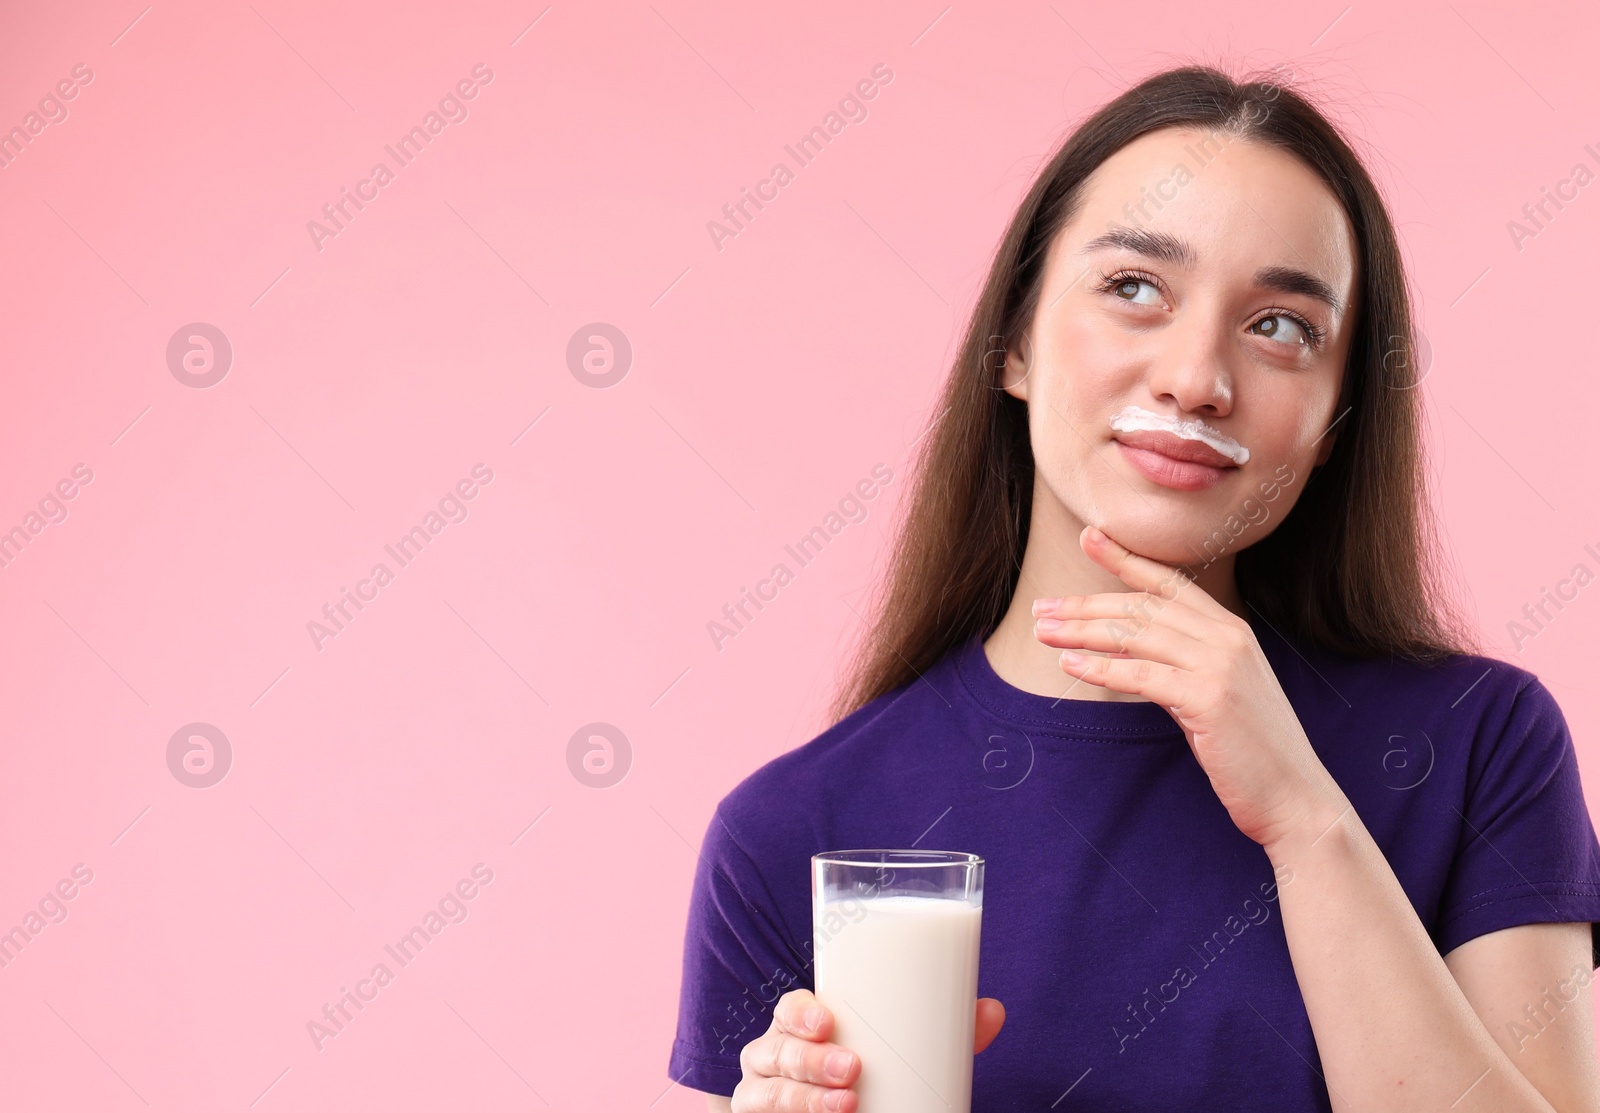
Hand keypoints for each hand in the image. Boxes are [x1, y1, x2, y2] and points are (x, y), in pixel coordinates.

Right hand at [733, 988, 1005, 1111]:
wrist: (833, 1112)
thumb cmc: (864, 1072)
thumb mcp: (892, 1053)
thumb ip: (941, 1034)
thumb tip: (993, 1011)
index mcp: (799, 1027)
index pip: (788, 1009)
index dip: (801, 1013)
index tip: (828, 1021)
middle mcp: (773, 1058)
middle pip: (779, 1052)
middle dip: (811, 1061)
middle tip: (853, 1070)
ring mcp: (765, 1096)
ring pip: (772, 1095)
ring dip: (807, 1100)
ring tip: (848, 1105)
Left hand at [1030, 524, 1341, 849]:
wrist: (1294, 797)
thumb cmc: (1249, 751)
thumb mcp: (1214, 693)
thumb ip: (1179, 666)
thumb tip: (1127, 656)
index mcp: (1231, 630)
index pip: (1169, 582)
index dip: (1126, 558)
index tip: (1089, 536)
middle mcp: (1228, 638)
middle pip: (1142, 606)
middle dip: (1086, 604)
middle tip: (1041, 608)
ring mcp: (1221, 665)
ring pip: (1136, 634)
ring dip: (1082, 632)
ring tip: (1043, 633)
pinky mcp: (1210, 697)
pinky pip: (1141, 675)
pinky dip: (1101, 668)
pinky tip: (1070, 666)